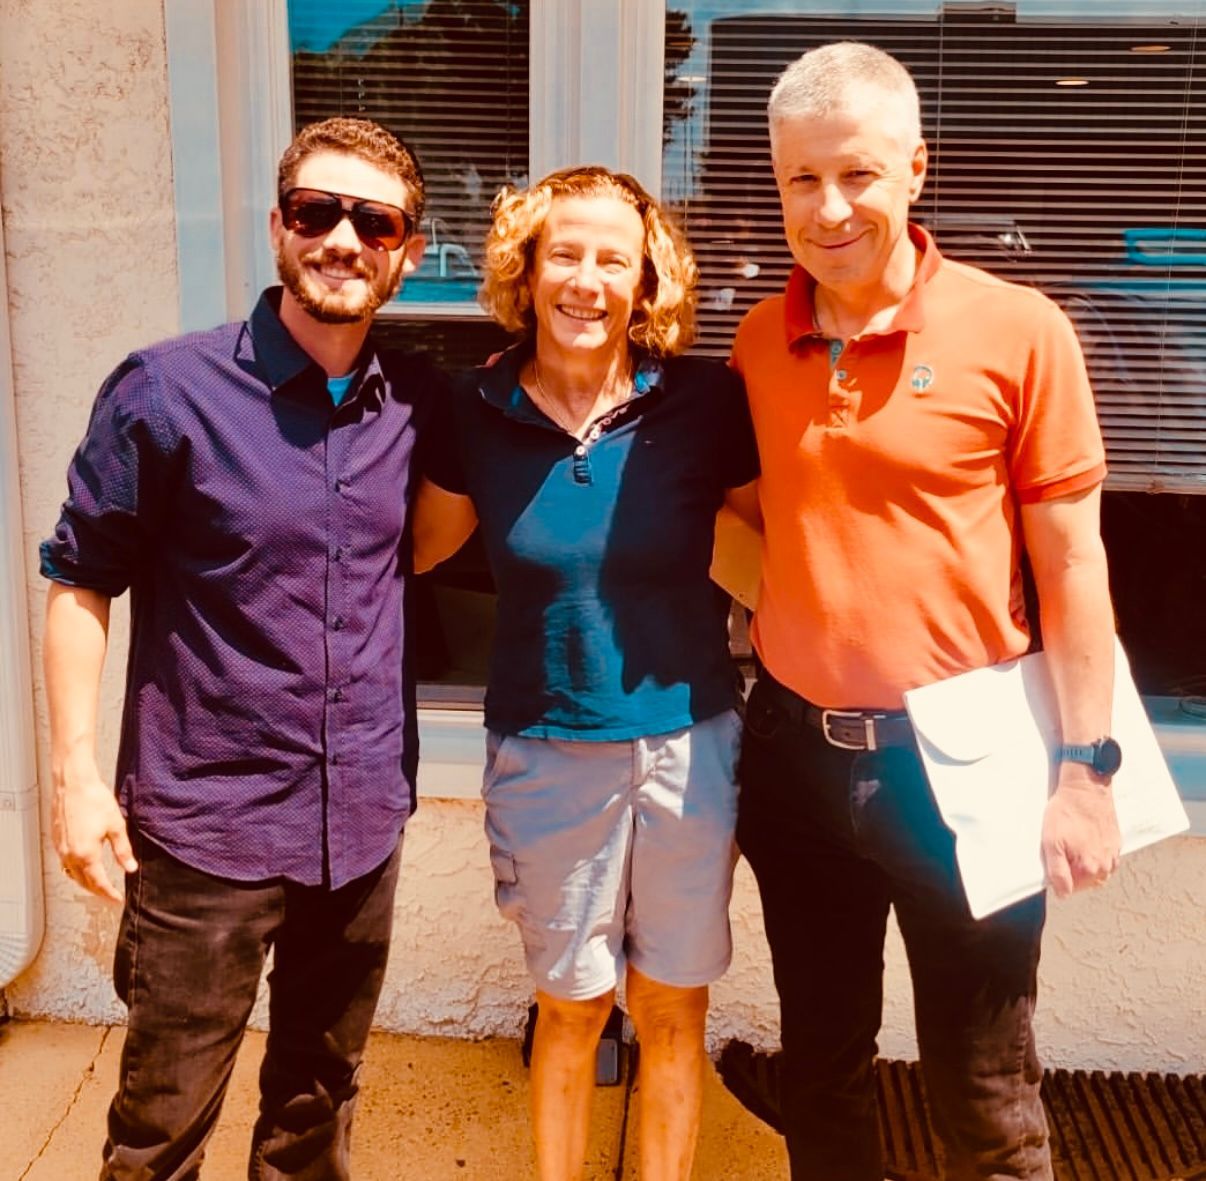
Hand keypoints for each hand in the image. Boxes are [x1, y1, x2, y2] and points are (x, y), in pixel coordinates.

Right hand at [52, 757, 136, 901]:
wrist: (73, 784)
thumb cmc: (94, 801)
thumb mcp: (116, 826)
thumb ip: (123, 850)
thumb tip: (130, 868)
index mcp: (86, 854)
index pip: (99, 883)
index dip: (110, 894)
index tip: (118, 900)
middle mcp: (70, 855)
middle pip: (84, 882)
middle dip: (98, 891)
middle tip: (110, 896)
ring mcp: (60, 849)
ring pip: (72, 874)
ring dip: (86, 882)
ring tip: (99, 885)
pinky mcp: (57, 841)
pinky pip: (65, 864)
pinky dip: (75, 870)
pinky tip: (84, 867)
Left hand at [1041, 767, 1120, 898]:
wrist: (1085, 789)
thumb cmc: (1066, 812)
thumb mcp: (1051, 843)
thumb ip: (1057, 872)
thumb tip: (1063, 894)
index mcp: (1090, 868)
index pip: (1073, 888)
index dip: (1060, 877)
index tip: (1054, 861)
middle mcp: (1106, 865)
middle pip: (1086, 881)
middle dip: (1073, 872)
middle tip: (1062, 850)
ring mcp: (1113, 854)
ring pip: (1097, 871)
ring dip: (1085, 865)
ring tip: (1072, 844)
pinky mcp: (1116, 842)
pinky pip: (1105, 858)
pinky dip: (1094, 854)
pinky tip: (1084, 840)